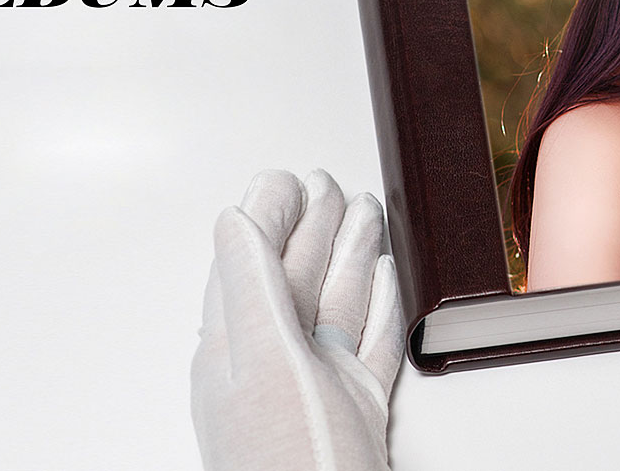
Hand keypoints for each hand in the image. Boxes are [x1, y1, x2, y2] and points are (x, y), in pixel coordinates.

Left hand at [191, 169, 403, 470]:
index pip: (247, 260)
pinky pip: (368, 340)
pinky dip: (379, 302)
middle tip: (326, 184)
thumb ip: (249, 286)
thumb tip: (235, 219)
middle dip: (313, 224)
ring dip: (350, 251)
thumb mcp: (260, 360)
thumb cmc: (288, 465)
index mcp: (236, 346)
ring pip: (335, 300)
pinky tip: (385, 276)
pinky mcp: (356, 406)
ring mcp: (317, 383)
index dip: (268, 214)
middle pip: (294, 273)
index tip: (286, 178)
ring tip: (362, 211)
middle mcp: (274, 361)